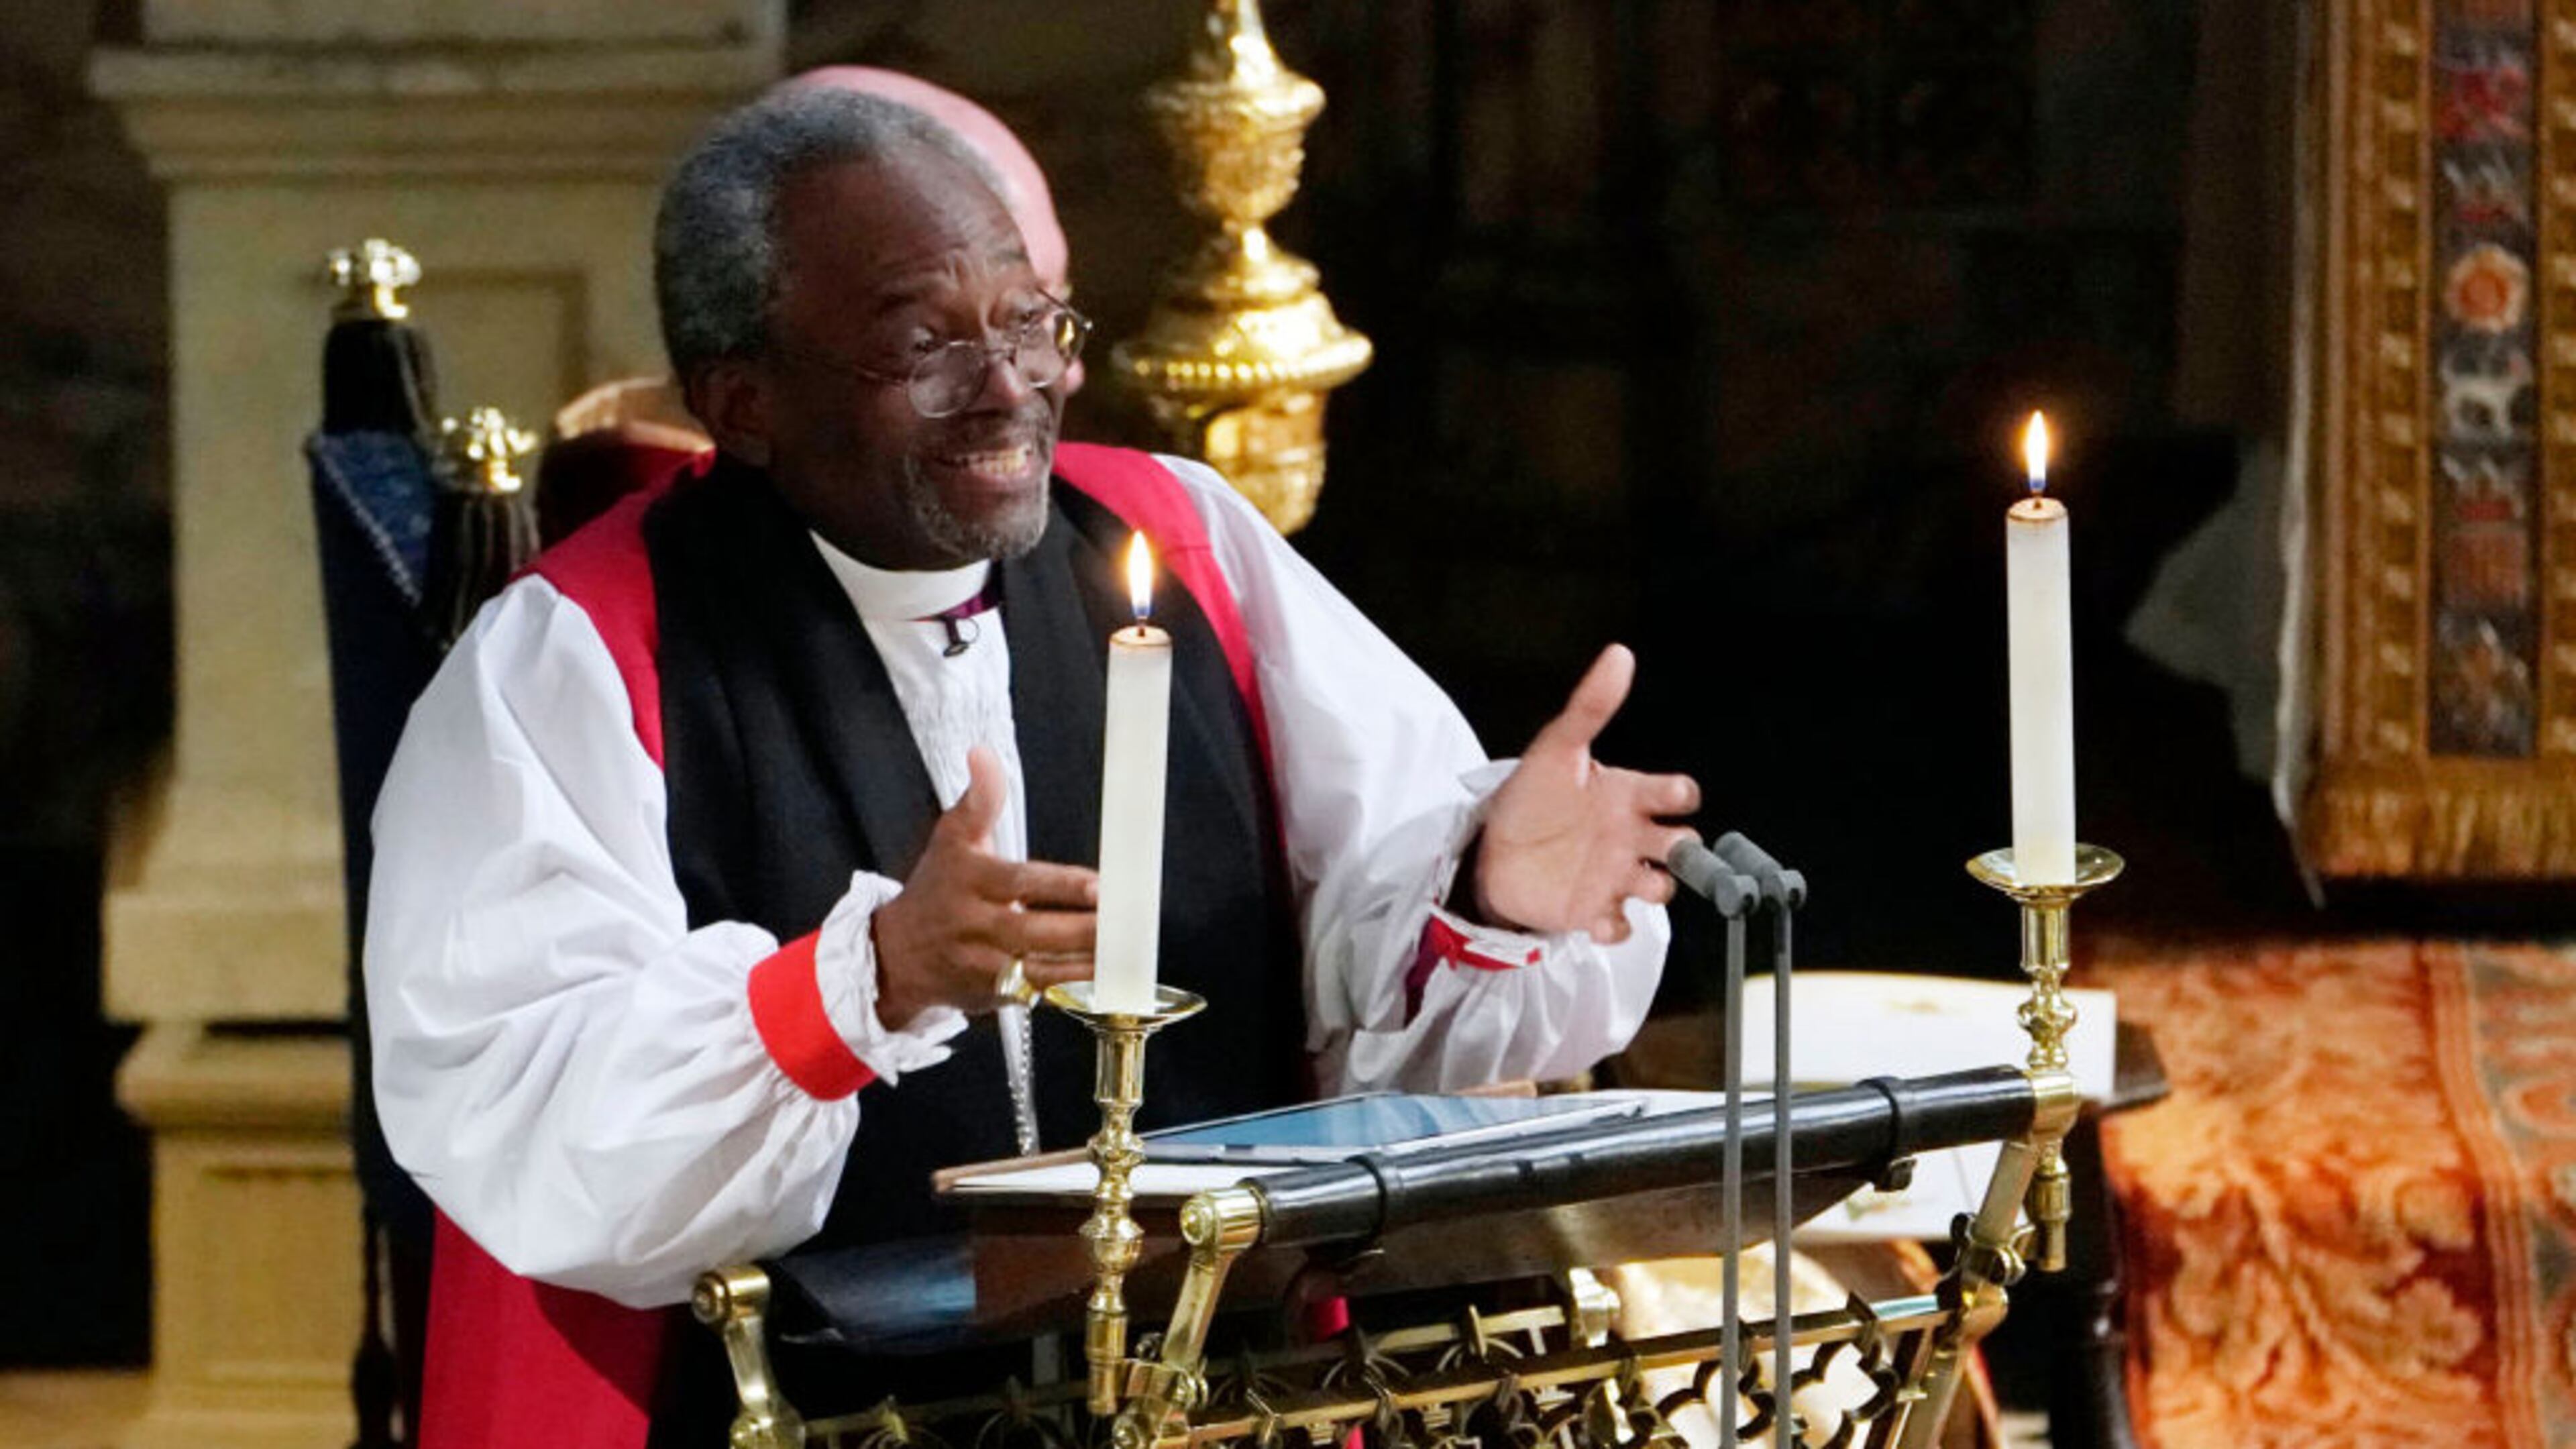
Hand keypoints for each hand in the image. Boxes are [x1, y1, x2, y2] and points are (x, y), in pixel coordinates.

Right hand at [872, 746, 1097, 1027]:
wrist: (896, 956)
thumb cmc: (934, 891)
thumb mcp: (951, 839)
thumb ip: (979, 800)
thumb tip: (983, 754)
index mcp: (969, 882)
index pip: (1020, 883)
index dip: (1061, 886)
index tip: (1098, 885)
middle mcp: (975, 927)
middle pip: (1034, 932)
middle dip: (1083, 929)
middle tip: (1125, 922)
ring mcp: (985, 966)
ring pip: (1041, 970)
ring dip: (1086, 963)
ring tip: (1126, 951)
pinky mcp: (995, 996)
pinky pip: (1040, 995)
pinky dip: (1072, 988)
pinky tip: (1105, 979)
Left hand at [1472, 644, 1700, 942]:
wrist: (1487, 849)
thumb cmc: (1528, 796)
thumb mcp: (1557, 746)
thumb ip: (1590, 705)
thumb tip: (1619, 654)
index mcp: (1628, 795)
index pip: (1679, 794)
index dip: (1680, 795)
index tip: (1665, 795)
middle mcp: (1630, 836)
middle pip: (1684, 846)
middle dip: (1684, 850)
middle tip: (1663, 846)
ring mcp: (1614, 875)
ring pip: (1660, 889)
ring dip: (1653, 887)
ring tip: (1626, 878)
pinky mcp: (1592, 910)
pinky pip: (1622, 927)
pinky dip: (1616, 926)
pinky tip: (1596, 915)